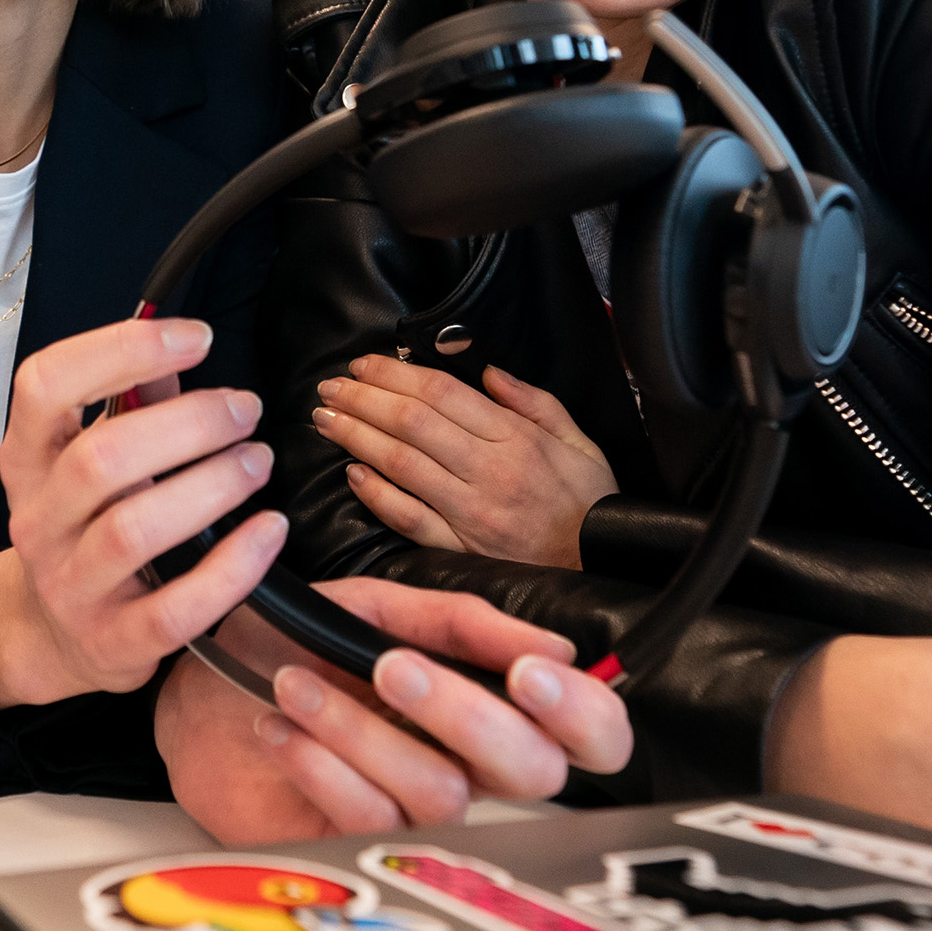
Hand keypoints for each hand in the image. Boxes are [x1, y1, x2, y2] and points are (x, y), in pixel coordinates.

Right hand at [0, 317, 283, 721]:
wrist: (58, 638)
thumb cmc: (87, 531)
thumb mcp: (90, 464)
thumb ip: (134, 408)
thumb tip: (179, 353)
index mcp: (27, 460)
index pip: (46, 385)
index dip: (121, 349)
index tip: (196, 338)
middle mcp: (38, 520)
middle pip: (100, 457)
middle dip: (188, 423)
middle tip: (245, 410)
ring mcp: (71, 585)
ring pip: (133, 530)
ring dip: (211, 485)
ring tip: (258, 462)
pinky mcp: (114, 641)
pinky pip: (175, 607)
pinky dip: (231, 566)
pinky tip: (268, 530)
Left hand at [154, 577, 630, 840]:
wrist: (194, 698)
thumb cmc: (290, 649)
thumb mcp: (373, 609)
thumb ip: (459, 623)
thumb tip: (551, 647)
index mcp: (488, 707)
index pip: (587, 734)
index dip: (583, 713)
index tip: (533, 672)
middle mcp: (466, 768)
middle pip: (532, 773)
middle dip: (470, 715)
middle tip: (397, 667)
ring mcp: (414, 817)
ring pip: (439, 790)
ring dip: (362, 727)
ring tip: (296, 683)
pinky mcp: (359, 850)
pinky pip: (368, 818)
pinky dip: (320, 762)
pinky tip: (280, 727)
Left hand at [314, 357, 612, 570]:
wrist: (604, 566)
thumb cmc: (591, 503)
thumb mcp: (580, 441)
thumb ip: (534, 402)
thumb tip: (488, 372)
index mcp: (517, 439)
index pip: (442, 394)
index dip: (395, 374)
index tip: (364, 363)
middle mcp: (489, 472)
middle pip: (412, 423)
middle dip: (363, 399)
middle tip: (330, 386)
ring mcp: (471, 512)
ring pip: (401, 465)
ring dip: (357, 437)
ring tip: (327, 418)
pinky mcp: (459, 548)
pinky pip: (408, 518)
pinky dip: (376, 494)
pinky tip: (352, 473)